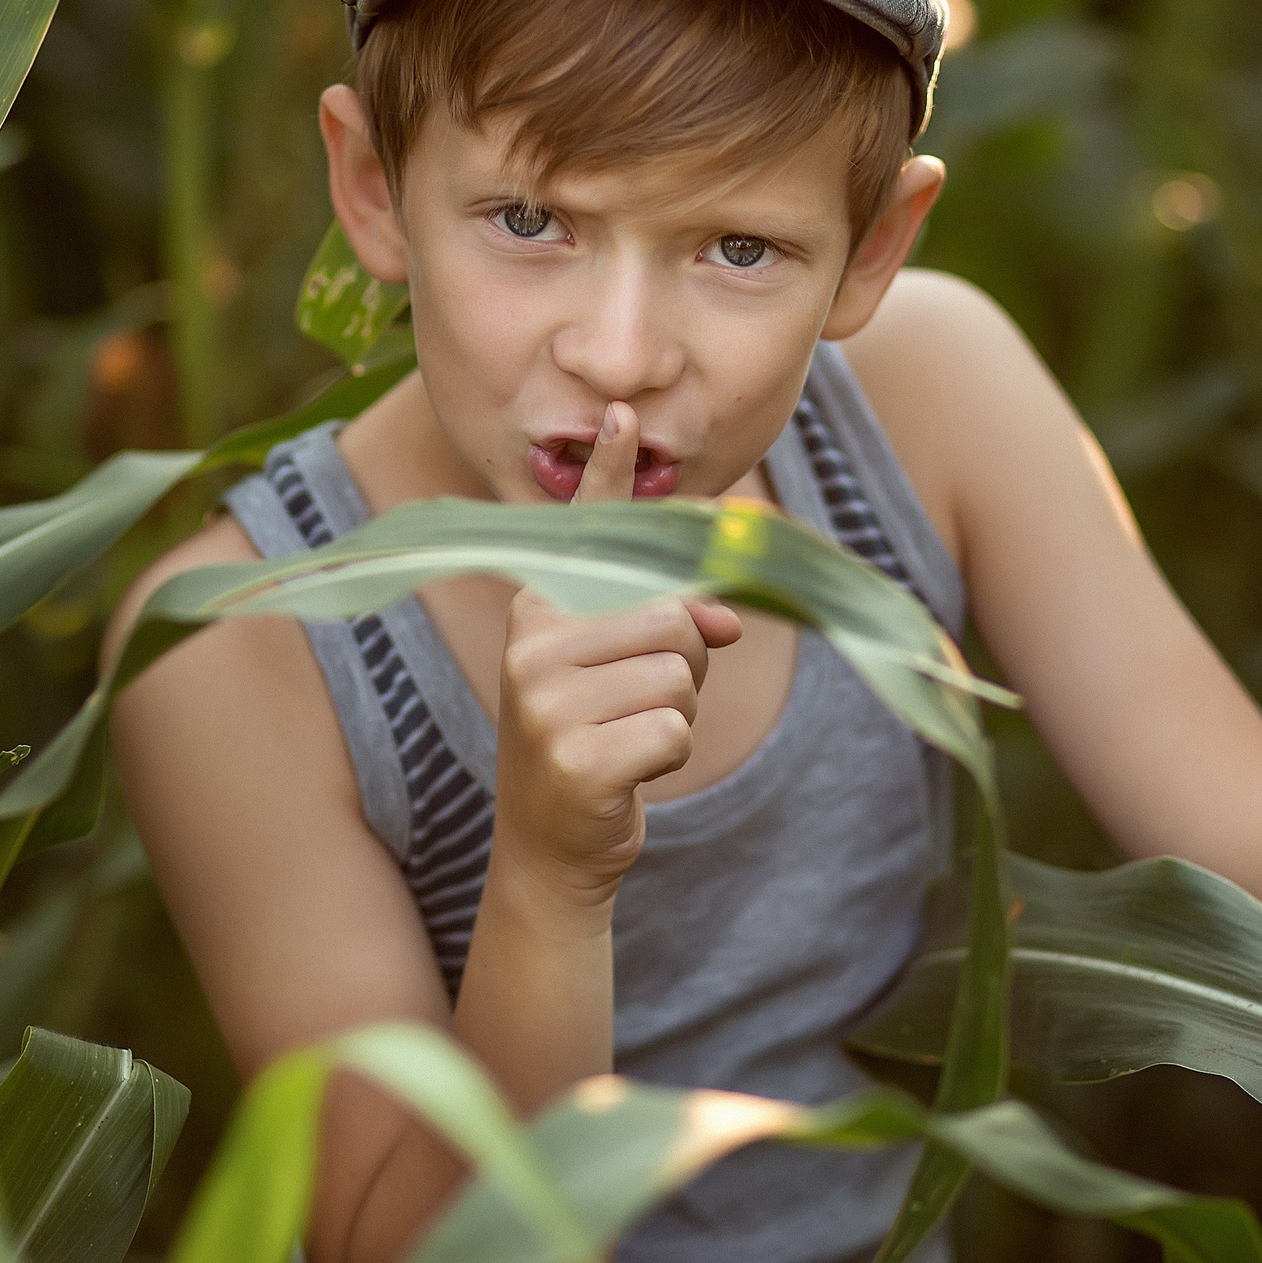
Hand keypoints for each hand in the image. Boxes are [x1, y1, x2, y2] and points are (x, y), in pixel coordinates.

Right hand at [493, 402, 742, 916]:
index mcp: (539, 612)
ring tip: (627, 735)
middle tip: (633, 703)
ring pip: (681, 673)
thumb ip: (669, 624)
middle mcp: (531, 646)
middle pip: (671, 614)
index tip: (629, 415)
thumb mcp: (622, 672)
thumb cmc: (597, 740)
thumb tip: (730, 615)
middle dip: (682, 663)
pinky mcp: (576, 758)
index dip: (614, 472)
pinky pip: (676, 729)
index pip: (585, 533)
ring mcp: (545, 703)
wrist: (551, 848)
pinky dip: (670, 755)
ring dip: (677, 712)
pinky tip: (627, 773)